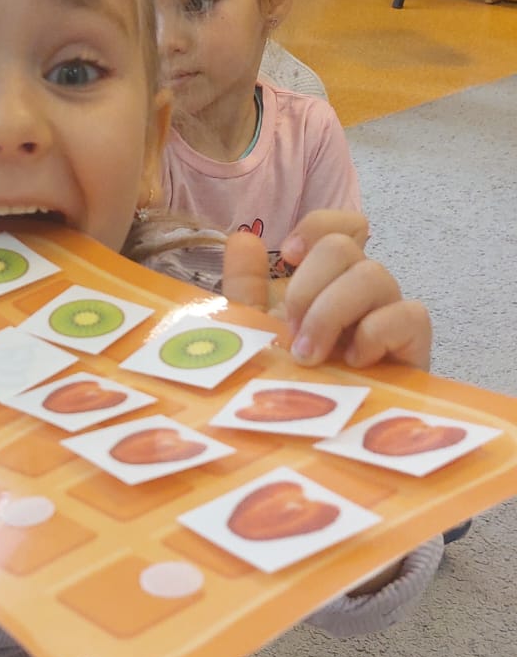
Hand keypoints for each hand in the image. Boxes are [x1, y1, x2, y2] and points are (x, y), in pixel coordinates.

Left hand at [223, 218, 429, 370]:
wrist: (327, 430)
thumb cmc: (297, 381)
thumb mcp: (258, 334)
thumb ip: (246, 289)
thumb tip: (242, 238)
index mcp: (327, 280)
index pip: (339, 225)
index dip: (316, 226)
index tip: (289, 256)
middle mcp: (360, 288)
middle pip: (343, 247)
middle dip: (306, 287)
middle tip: (289, 332)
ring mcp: (389, 311)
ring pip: (373, 275)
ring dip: (331, 313)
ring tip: (309, 357)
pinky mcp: (413, 341)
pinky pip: (408, 314)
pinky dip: (374, 334)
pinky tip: (353, 363)